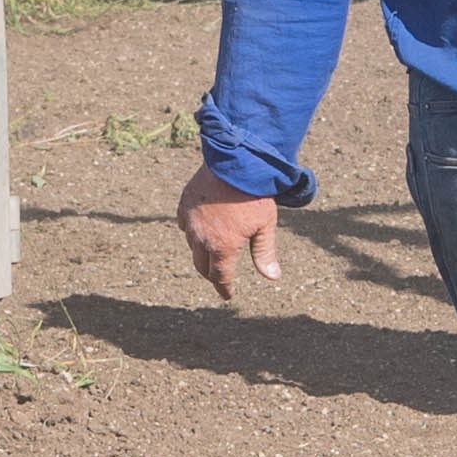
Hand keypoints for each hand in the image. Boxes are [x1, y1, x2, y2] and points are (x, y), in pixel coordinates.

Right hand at [178, 177, 283, 302]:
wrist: (236, 162)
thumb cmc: (254, 195)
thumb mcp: (265, 226)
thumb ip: (264, 253)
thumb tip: (272, 278)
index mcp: (222, 247)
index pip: (220, 277)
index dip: (224, 288)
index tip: (227, 294)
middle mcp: (201, 238)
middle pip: (202, 266)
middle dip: (211, 274)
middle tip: (219, 277)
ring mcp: (190, 221)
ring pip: (192, 246)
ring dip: (202, 253)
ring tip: (213, 252)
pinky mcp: (184, 205)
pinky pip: (184, 226)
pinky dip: (192, 233)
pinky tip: (201, 230)